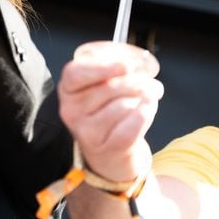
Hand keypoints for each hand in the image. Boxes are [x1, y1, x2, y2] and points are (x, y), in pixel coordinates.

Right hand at [58, 43, 162, 181]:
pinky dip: (146, 114)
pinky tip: (146, 112)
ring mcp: (87, 131)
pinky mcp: (107, 147)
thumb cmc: (108, 113)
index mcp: (68, 91)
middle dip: (138, 82)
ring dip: (145, 99)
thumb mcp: (100, 89)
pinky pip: (135, 122)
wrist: (110, 156)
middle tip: (150, 84)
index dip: (101, 67)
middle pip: (110, 87)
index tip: (124, 66)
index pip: (75, 74)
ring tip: (147, 101)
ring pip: (125, 104)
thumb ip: (111, 71)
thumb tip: (131, 63)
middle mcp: (71, 111)